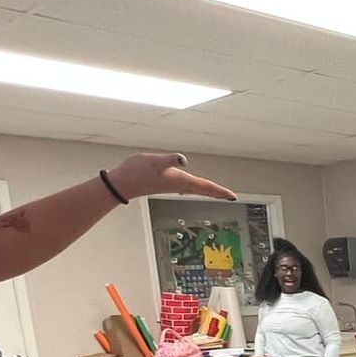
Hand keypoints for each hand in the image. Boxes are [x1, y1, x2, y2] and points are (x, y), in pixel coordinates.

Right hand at [106, 152, 233, 202]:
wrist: (122, 183)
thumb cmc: (138, 171)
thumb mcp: (156, 161)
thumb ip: (170, 160)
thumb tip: (183, 160)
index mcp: (181, 180)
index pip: (206, 186)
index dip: (220, 191)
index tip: (233, 197)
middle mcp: (179, 185)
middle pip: (204, 190)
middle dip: (217, 193)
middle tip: (230, 197)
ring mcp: (172, 185)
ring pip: (195, 189)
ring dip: (207, 190)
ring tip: (216, 192)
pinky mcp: (165, 183)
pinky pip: (186, 186)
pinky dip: (193, 187)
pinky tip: (191, 186)